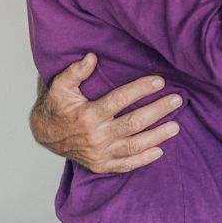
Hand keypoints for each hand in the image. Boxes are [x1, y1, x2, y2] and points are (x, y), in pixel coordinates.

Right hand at [30, 53, 182, 173]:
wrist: (45, 135)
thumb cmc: (57, 106)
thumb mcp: (60, 85)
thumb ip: (76, 71)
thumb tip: (92, 57)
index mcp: (88, 114)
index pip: (120, 100)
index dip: (141, 89)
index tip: (159, 81)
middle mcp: (96, 136)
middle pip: (133, 123)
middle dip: (157, 111)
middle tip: (176, 100)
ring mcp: (100, 153)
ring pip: (134, 146)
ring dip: (157, 136)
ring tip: (176, 126)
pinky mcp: (101, 165)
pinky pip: (126, 164)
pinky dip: (144, 159)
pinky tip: (160, 150)